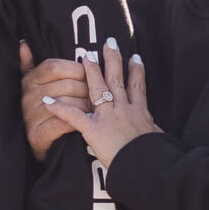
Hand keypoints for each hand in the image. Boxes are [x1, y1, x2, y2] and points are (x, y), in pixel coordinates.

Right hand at [19, 40, 88, 159]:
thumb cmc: (42, 109)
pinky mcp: (37, 135)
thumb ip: (29, 63)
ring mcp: (31, 116)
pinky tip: (89, 121)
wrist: (36, 143)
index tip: (91, 73)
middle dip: (87, 88)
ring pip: (67, 103)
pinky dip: (79, 121)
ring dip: (87, 105)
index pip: (56, 67)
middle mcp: (27, 96)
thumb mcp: (33, 85)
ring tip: (100, 106)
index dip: (77, 68)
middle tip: (102, 93)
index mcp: (29, 80)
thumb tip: (24, 44)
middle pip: (65, 84)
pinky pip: (64, 122)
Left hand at [38, 43, 159, 166]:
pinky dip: (59, 108)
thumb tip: (157, 131)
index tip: (135, 57)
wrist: (151, 166)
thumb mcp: (160, 140)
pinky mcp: (94, 130)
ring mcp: (108, 117)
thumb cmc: (158, 156)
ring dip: (90, 72)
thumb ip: (154, 132)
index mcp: (141, 113)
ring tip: (85, 56)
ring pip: (98, 89)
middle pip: (117, 80)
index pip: (138, 88)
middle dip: (112, 60)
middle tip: (108, 43)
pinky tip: (48, 100)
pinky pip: (73, 116)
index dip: (137, 72)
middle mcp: (124, 109)